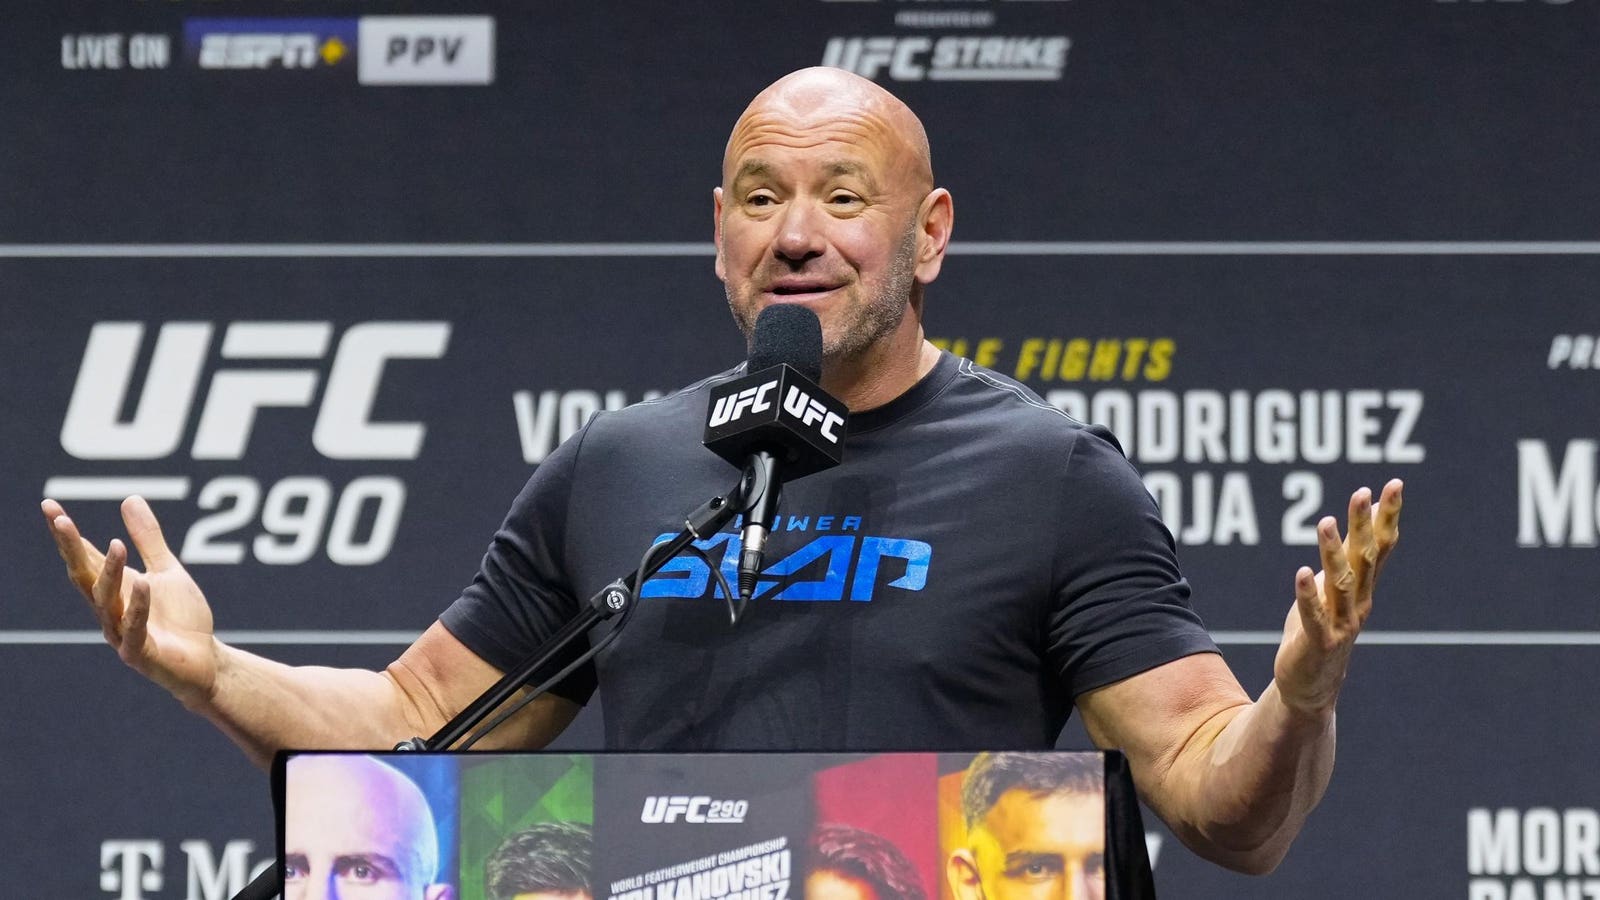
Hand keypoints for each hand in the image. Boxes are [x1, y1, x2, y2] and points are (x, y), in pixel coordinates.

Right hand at [42, 496, 219, 706]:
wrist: (205, 662)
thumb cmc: (182, 619)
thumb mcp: (167, 571)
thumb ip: (149, 539)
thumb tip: (130, 498)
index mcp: (114, 589)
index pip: (85, 558)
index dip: (68, 534)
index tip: (49, 505)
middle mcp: (110, 610)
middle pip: (84, 577)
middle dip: (71, 549)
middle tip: (60, 520)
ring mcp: (121, 634)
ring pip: (107, 601)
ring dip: (110, 573)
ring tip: (117, 544)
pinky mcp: (139, 654)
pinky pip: (134, 628)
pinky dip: (138, 605)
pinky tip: (142, 583)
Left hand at [1273, 478, 1402, 715]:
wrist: (1310, 687)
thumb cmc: (1318, 632)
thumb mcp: (1332, 591)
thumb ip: (1345, 560)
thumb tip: (1354, 523)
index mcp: (1363, 588)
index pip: (1379, 546)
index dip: (1386, 516)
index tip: (1394, 484)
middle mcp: (1358, 603)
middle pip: (1365, 558)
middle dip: (1364, 525)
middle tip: (1363, 491)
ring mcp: (1341, 623)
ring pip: (1340, 583)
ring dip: (1332, 552)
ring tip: (1324, 522)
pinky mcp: (1319, 642)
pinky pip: (1314, 615)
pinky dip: (1308, 594)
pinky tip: (1301, 572)